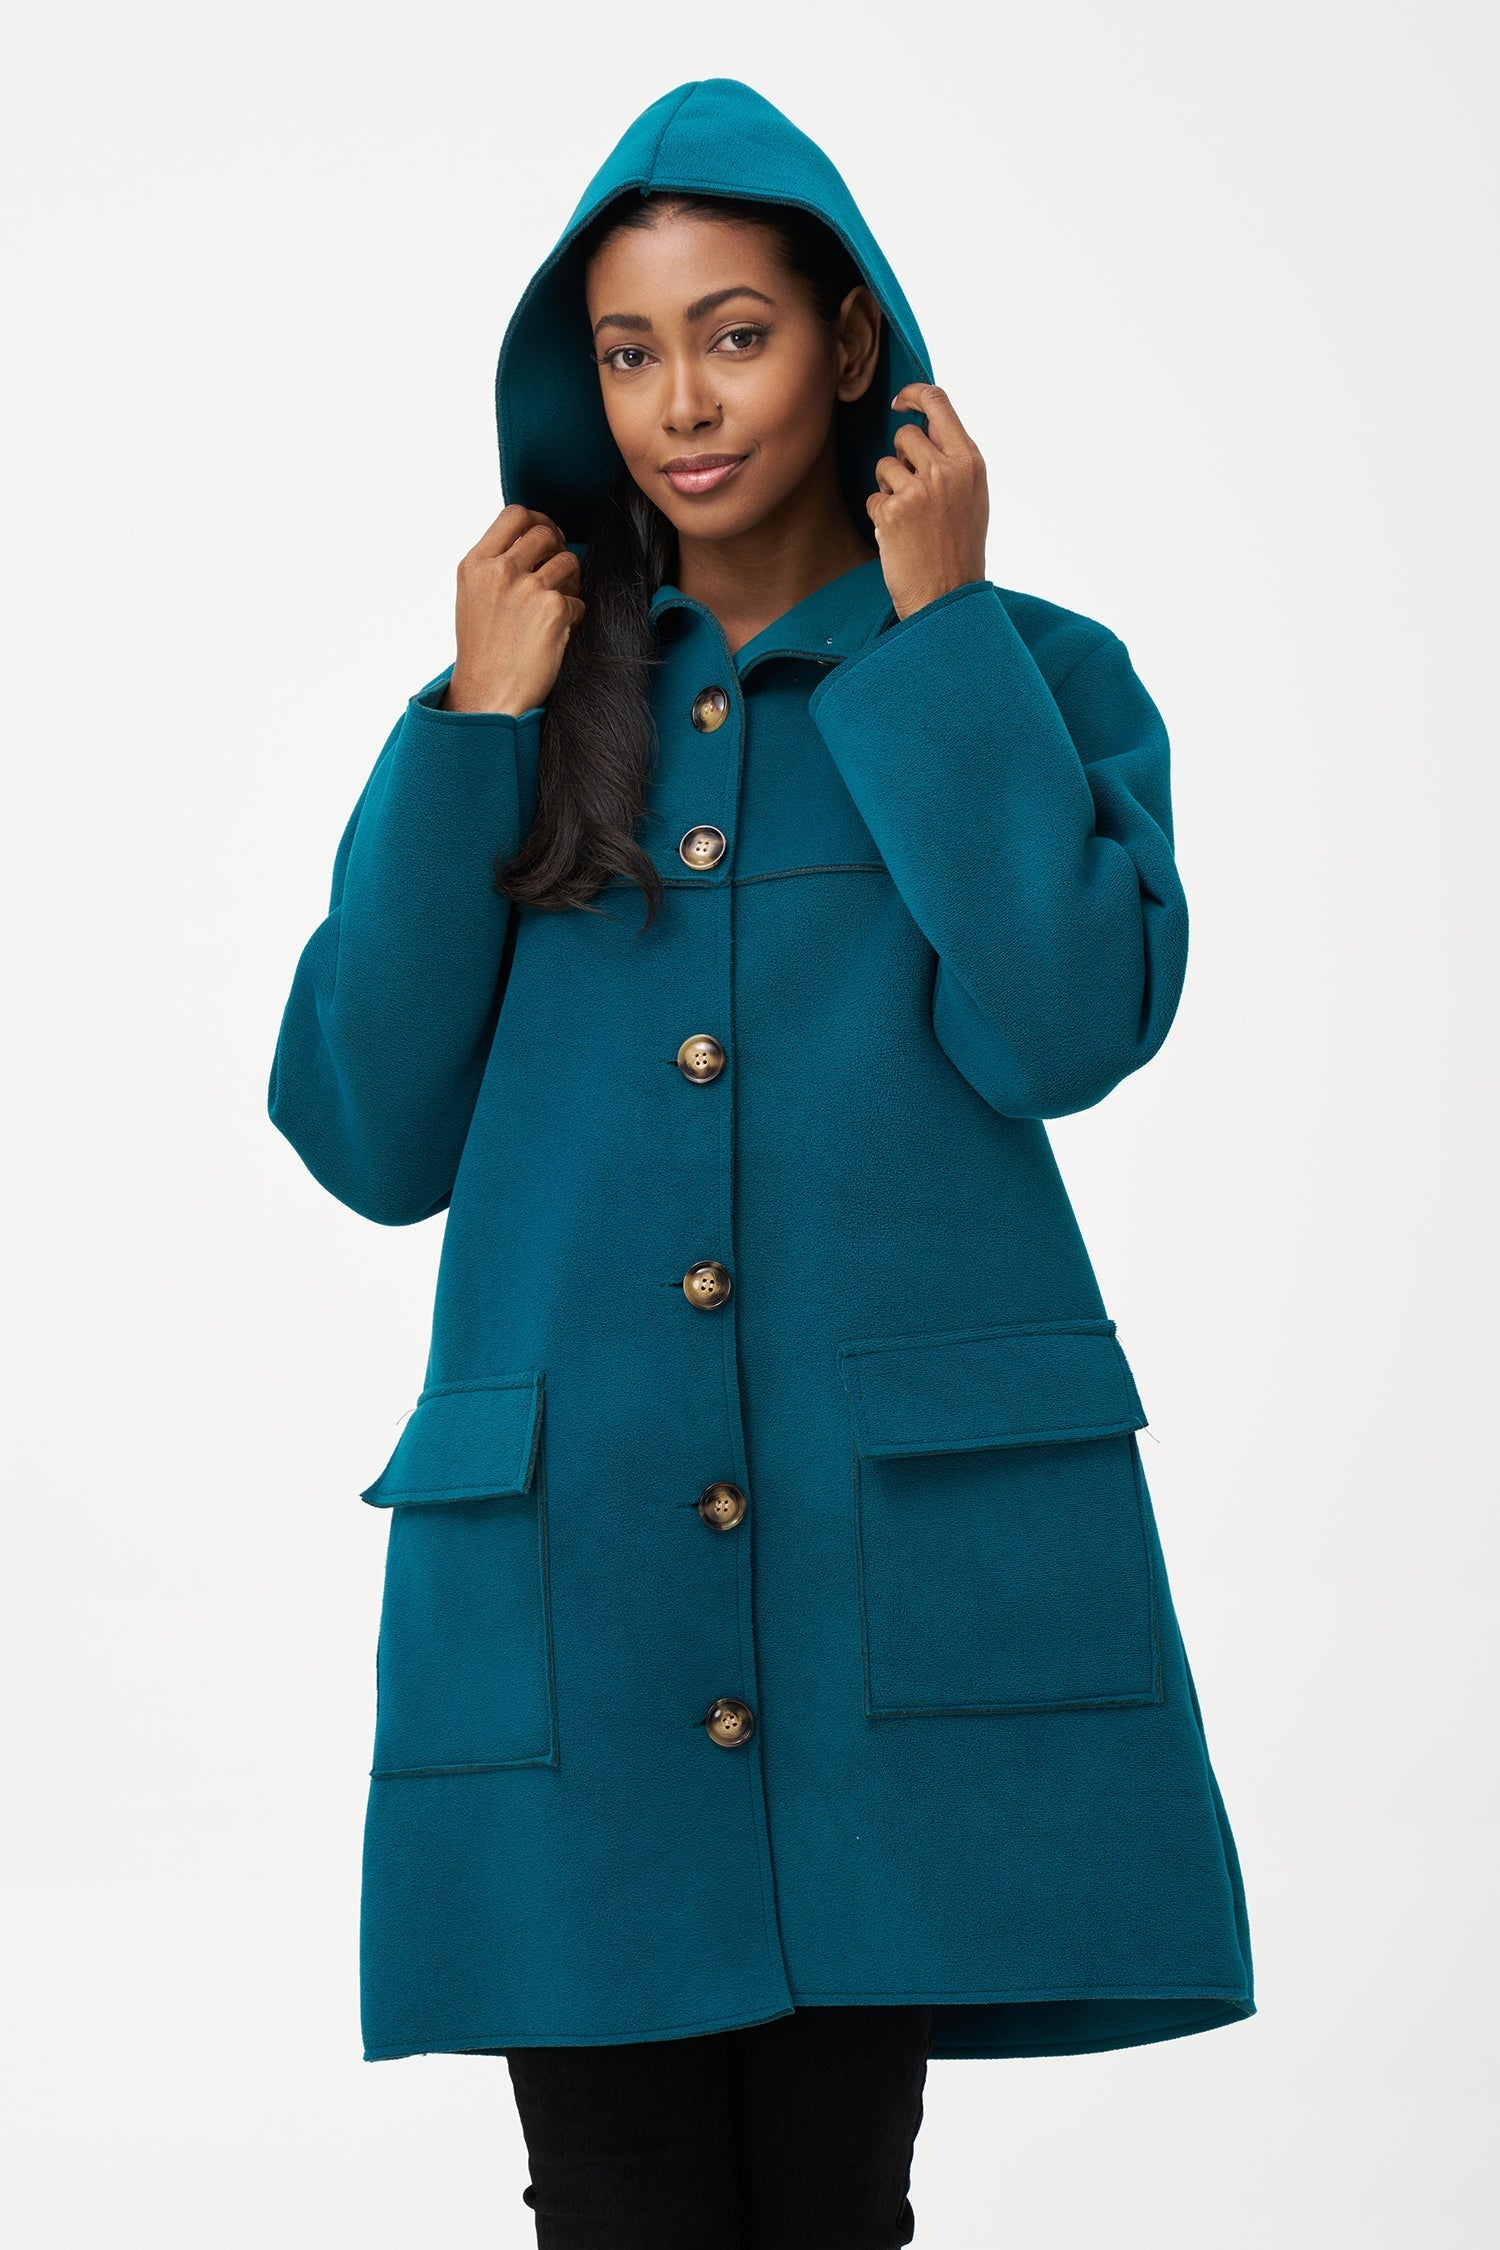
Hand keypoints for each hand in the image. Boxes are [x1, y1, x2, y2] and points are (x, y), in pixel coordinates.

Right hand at [442, 505, 584, 714]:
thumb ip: (496, 565)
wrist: (488, 695)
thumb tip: (533, 538)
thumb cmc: (482, 652)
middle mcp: (500, 570)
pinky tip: (555, 635)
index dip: (537, 520)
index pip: (514, 514)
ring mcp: (528, 588)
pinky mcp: (553, 610)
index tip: (547, 536)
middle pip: (546, 533)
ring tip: (556, 608)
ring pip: (569, 562)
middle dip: (558, 550)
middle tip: (558, 573)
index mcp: (475, 564)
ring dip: (570, 583)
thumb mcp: (473, 597)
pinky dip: (573, 617)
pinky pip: (578, 600)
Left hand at [868, 383, 989, 619]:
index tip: (900, 401)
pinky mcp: (893, 511)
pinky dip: (880, 516)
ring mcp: (919, 490)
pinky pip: (874, 497)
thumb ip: (952, 459)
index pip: (939, 403)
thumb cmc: (959, 548)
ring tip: (910, 520)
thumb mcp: (971, 496)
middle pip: (905, 435)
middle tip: (914, 494)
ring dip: (889, 489)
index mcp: (970, 461)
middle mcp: (946, 470)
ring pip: (884, 465)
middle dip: (901, 460)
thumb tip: (925, 423)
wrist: (949, 597)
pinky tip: (900, 537)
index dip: (914, 394)